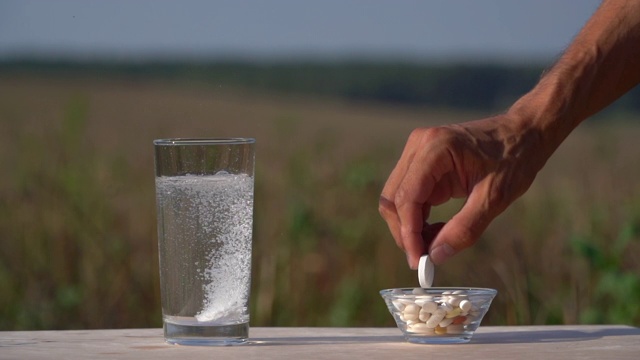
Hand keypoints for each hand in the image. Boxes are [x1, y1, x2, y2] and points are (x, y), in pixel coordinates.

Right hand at [379, 114, 543, 267]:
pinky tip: (437, 230)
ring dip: (409, 227)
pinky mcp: (422, 162)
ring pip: (397, 199)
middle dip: (404, 232)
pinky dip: (418, 218)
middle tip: (424, 259)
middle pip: (393, 199)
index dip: (408, 233)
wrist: (524, 132)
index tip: (419, 262)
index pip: (407, 197)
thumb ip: (465, 229)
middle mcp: (419, 146)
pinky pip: (409, 195)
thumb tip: (436, 256)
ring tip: (434, 245)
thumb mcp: (495, 197)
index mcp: (436, 148)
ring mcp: (418, 152)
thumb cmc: (515, 158)